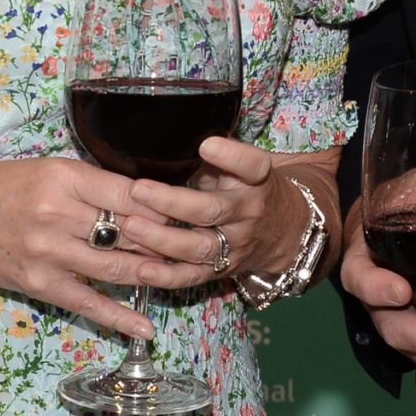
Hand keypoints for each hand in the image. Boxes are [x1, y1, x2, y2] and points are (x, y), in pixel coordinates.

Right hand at [0, 157, 217, 339]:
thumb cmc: (6, 187)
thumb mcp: (53, 170)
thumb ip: (98, 185)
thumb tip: (152, 200)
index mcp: (65, 178)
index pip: (131, 195)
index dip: (166, 208)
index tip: (191, 215)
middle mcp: (57, 215)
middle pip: (129, 232)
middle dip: (168, 243)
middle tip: (200, 250)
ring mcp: (47, 253)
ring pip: (116, 267)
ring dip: (154, 275)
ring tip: (185, 280)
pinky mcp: (39, 284)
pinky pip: (87, 303)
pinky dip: (119, 318)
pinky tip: (146, 328)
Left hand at [127, 138, 316, 280]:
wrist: (285, 231)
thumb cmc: (249, 187)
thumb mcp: (242, 166)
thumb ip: (215, 156)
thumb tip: (169, 138)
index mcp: (256, 180)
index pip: (251, 165)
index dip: (230, 156)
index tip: (205, 144)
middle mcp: (247, 214)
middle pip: (211, 210)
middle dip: (172, 202)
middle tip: (138, 189)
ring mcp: (234, 246)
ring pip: (198, 247)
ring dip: (162, 239)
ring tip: (131, 225)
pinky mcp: (221, 270)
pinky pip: (193, 277)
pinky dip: (167, 277)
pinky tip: (143, 269)